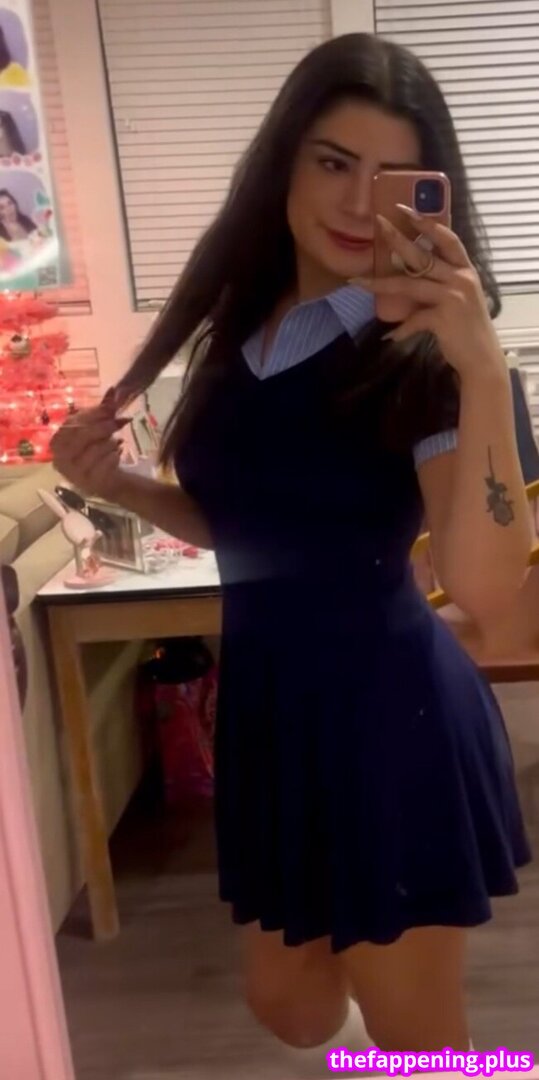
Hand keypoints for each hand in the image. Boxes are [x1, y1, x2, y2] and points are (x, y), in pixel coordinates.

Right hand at [50, 392, 130, 500]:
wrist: (105, 480)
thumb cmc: (96, 450)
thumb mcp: (97, 428)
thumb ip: (103, 410)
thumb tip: (113, 390)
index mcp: (57, 442)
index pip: (73, 423)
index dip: (93, 414)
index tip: (111, 408)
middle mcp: (60, 459)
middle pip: (83, 436)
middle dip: (104, 427)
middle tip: (120, 422)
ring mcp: (74, 474)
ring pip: (96, 449)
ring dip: (111, 443)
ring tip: (116, 442)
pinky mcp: (90, 484)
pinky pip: (106, 463)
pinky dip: (115, 456)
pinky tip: (117, 454)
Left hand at [354, 206, 504, 377]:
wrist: (481, 358)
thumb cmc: (467, 328)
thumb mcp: (460, 298)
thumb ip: (442, 284)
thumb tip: (411, 275)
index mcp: (465, 270)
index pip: (447, 238)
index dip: (427, 222)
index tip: (405, 208)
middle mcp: (461, 278)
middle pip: (423, 255)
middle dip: (398, 238)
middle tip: (378, 224)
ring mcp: (453, 297)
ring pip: (409, 284)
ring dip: (380, 283)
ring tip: (356, 282)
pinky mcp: (443, 318)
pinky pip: (413, 319)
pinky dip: (401, 329)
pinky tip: (390, 336)